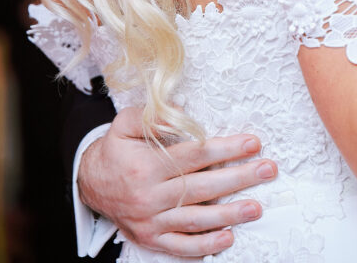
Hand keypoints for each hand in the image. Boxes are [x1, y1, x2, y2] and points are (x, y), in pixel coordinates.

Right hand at [78, 108, 277, 256]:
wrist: (89, 183)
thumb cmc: (116, 149)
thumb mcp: (125, 123)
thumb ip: (153, 116)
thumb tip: (184, 110)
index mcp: (147, 165)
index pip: (195, 155)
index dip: (226, 149)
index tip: (253, 143)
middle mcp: (150, 195)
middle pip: (203, 187)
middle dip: (239, 178)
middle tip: (268, 170)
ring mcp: (151, 221)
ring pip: (196, 220)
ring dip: (229, 215)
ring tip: (257, 207)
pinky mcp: (150, 239)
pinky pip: (180, 246)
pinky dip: (205, 246)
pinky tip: (228, 238)